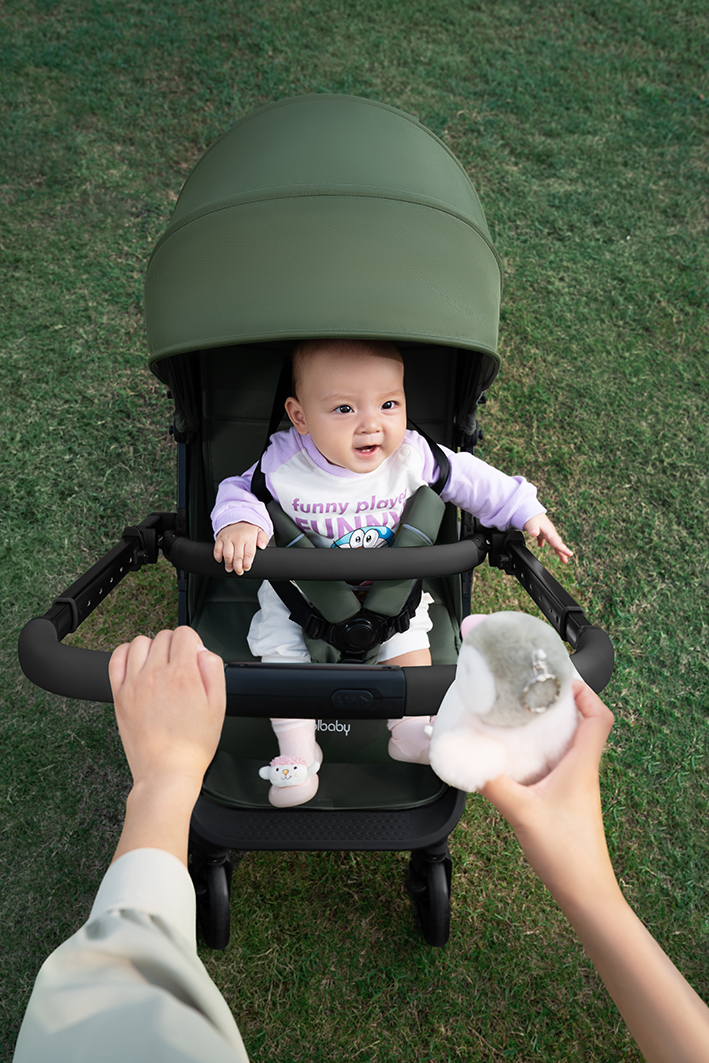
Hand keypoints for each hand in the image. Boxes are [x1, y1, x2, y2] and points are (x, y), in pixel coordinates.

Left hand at [108, 627, 225, 789]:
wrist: (167, 771)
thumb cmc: (193, 744)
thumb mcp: (219, 705)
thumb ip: (213, 669)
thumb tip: (202, 651)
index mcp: (183, 675)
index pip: (185, 633)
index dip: (193, 642)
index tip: (193, 655)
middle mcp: (156, 674)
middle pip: (164, 636)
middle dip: (175, 645)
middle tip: (180, 665)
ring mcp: (135, 684)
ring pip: (140, 642)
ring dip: (152, 648)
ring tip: (159, 665)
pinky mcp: (120, 695)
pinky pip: (116, 659)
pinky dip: (126, 654)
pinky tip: (137, 665)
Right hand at [214, 521, 268, 573]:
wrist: (237, 518)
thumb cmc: (248, 529)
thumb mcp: (260, 531)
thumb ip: (263, 539)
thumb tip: (262, 546)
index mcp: (249, 538)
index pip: (249, 554)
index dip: (247, 563)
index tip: (246, 568)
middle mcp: (238, 538)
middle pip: (238, 557)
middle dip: (238, 567)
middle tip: (239, 572)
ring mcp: (228, 538)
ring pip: (227, 555)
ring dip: (228, 564)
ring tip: (230, 569)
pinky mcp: (220, 538)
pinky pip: (217, 549)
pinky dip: (218, 557)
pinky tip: (221, 560)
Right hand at [480, 681, 616, 906]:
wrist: (585, 892)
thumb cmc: (566, 855)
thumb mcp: (521, 812)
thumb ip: (493, 784)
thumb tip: (469, 763)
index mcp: (581, 766)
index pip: (599, 717)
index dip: (585, 692)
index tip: (561, 680)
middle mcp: (584, 772)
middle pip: (585, 725)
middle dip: (563, 704)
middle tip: (534, 695)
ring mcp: (579, 787)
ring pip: (572, 745)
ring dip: (554, 728)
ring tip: (524, 720)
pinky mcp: (569, 801)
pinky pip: (561, 765)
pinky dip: (545, 753)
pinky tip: (521, 759)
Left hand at [523, 513, 573, 562]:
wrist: (528, 508)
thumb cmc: (531, 516)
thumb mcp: (531, 524)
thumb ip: (533, 529)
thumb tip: (534, 534)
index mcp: (549, 531)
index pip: (557, 543)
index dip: (563, 549)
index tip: (570, 554)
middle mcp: (550, 532)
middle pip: (557, 543)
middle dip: (562, 552)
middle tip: (566, 561)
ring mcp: (546, 531)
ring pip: (553, 542)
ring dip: (557, 550)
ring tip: (561, 558)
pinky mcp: (542, 530)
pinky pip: (546, 539)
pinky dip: (546, 542)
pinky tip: (541, 546)